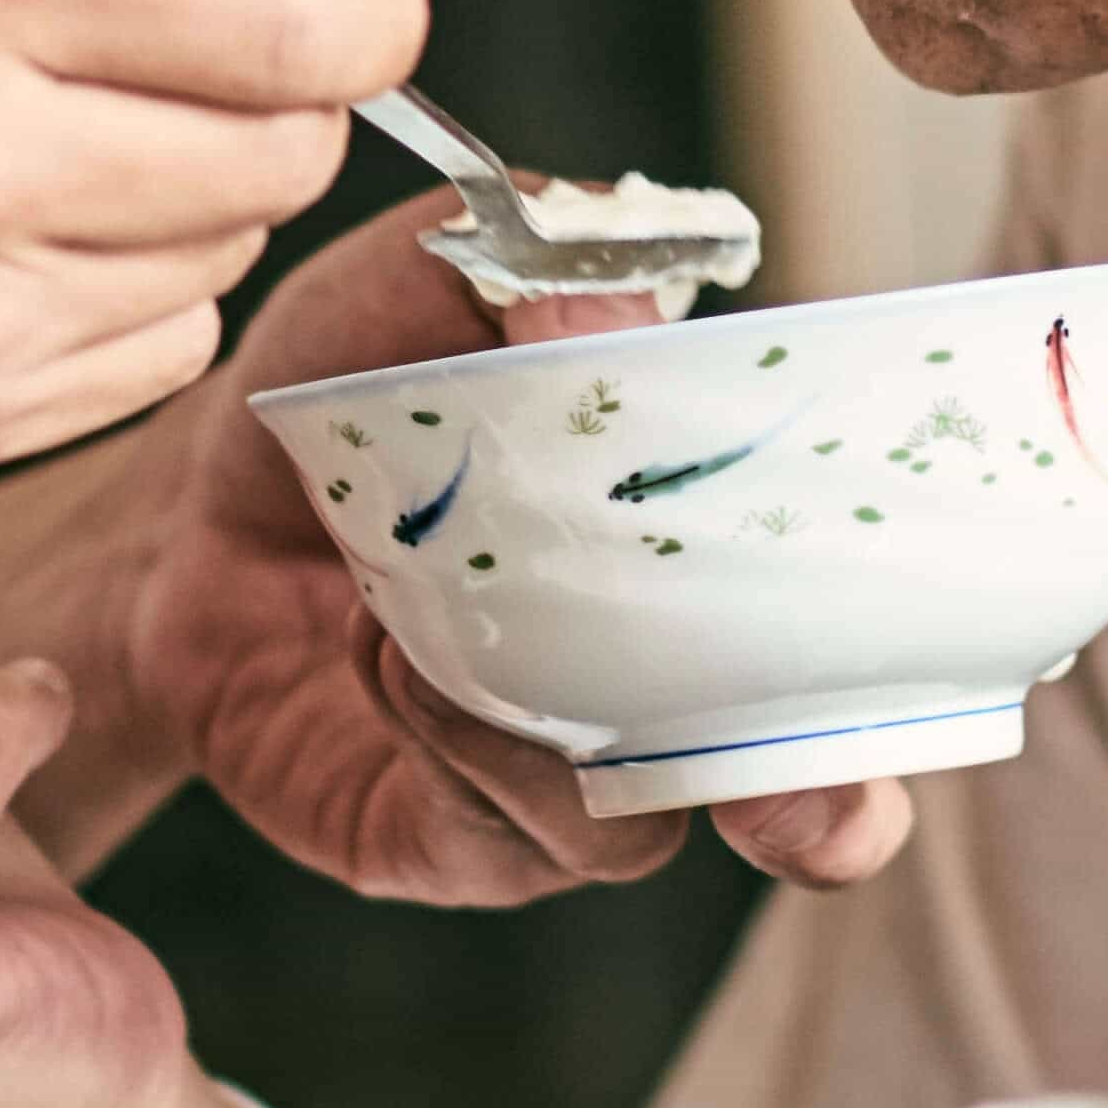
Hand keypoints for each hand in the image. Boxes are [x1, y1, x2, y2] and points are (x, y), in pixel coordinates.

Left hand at [89, 202, 918, 905]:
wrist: (192, 485)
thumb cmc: (360, 379)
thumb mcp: (446, 280)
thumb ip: (548, 265)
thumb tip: (612, 300)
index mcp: (724, 564)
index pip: (870, 653)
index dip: (911, 683)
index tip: (915, 701)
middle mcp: (672, 697)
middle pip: (799, 798)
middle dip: (815, 807)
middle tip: (786, 791)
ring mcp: (564, 787)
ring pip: (624, 819)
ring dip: (550, 722)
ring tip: (431, 608)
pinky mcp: (445, 842)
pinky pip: (490, 830)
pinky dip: (451, 739)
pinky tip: (386, 653)